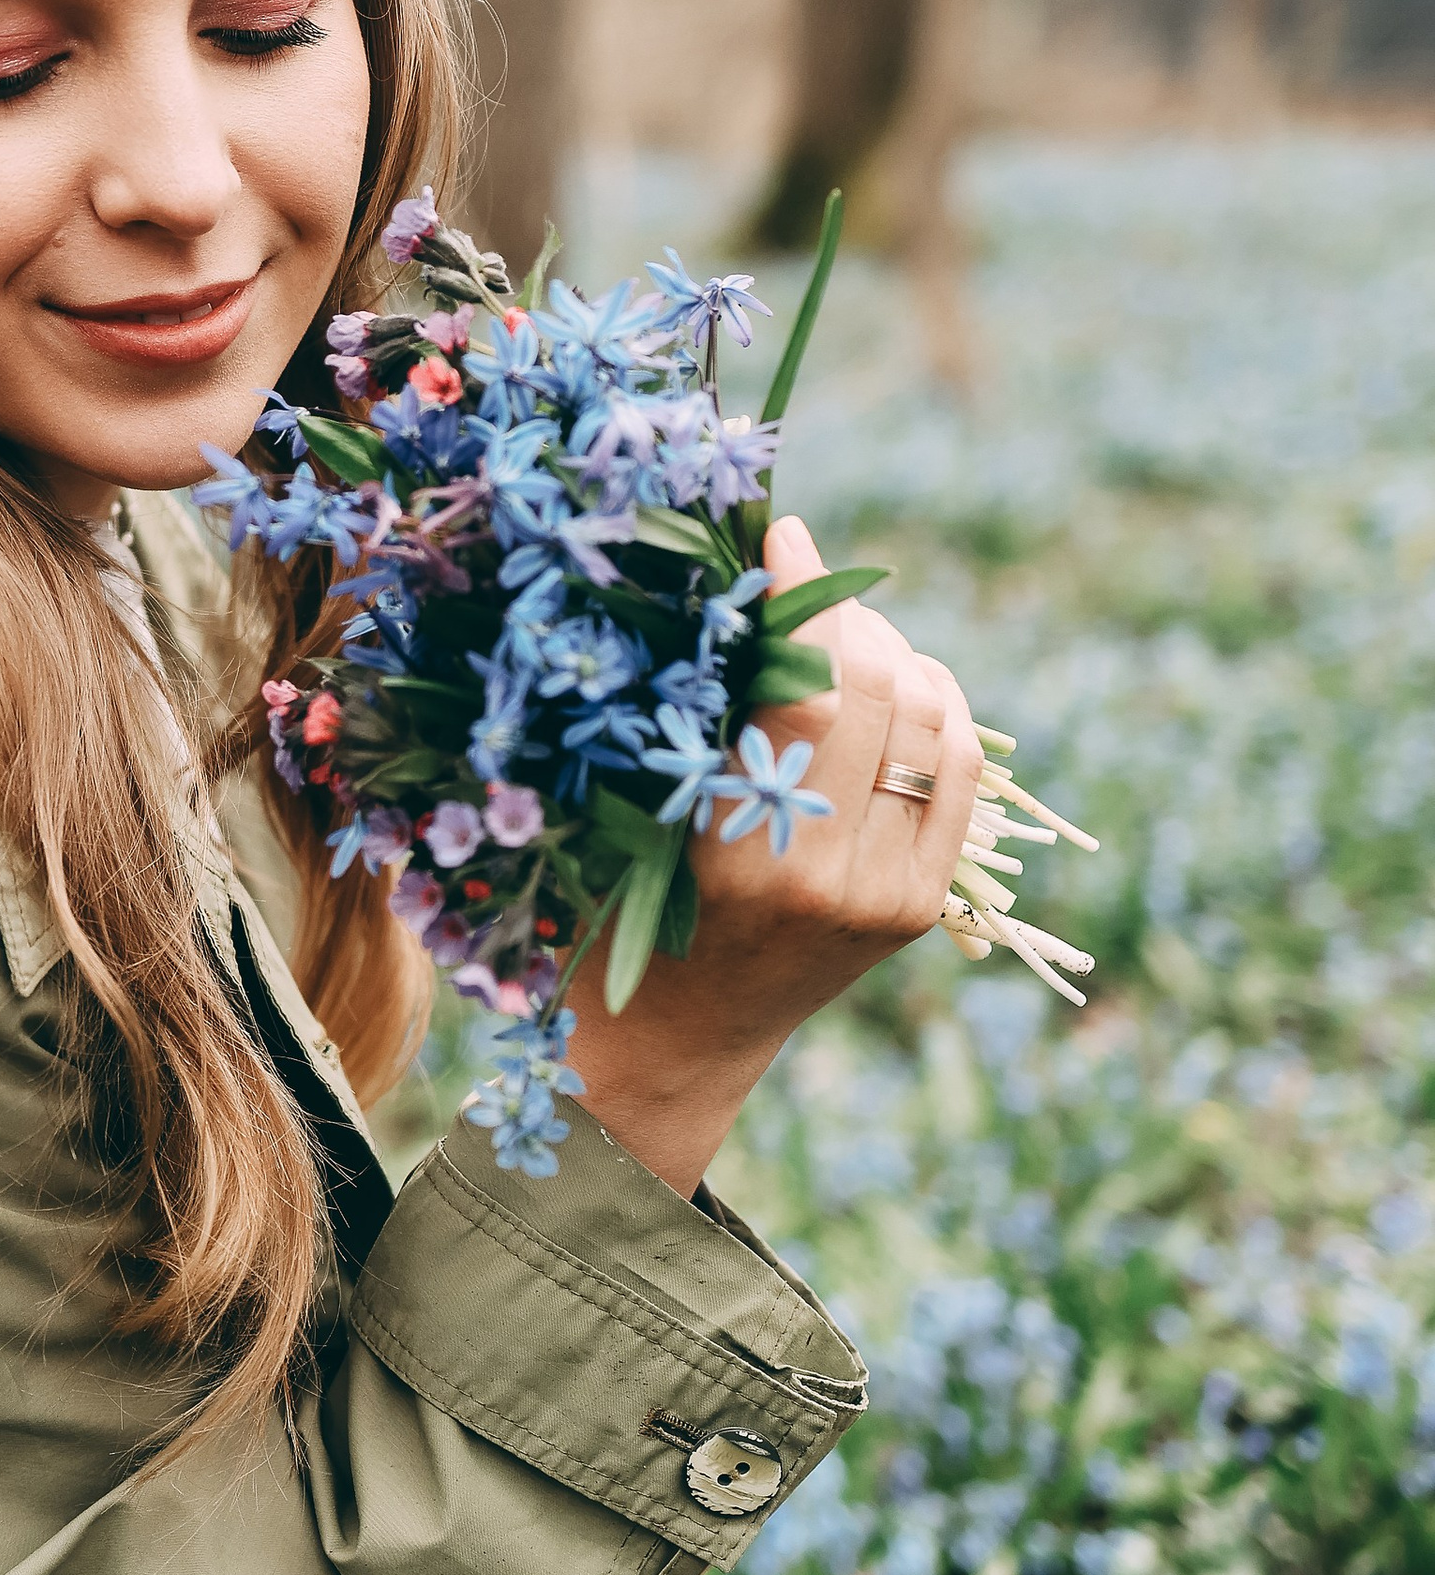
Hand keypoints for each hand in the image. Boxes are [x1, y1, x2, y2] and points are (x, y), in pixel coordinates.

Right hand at [571, 514, 984, 1193]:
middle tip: (806, 585)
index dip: (805, 596)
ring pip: (934, 720)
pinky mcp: (923, 903)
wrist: (677, 1037)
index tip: (781, 537)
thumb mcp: (635, 805)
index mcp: (740, 852)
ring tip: (844, 636)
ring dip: (895, 653)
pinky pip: (958, 768)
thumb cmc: (617, 910)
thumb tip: (755, 580)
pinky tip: (895, 683)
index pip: (810, 686)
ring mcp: (891, 894)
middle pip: (879, 690)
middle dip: (848, 614)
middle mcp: (830, 875)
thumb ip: (699, 713)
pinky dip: (935, 705)